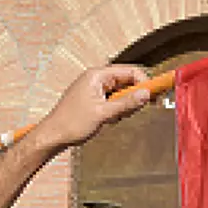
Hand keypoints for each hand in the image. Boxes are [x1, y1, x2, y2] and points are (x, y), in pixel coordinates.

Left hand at [31, 65, 151, 150]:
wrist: (52, 136)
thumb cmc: (71, 123)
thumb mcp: (103, 114)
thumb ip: (126, 103)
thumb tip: (145, 94)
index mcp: (97, 75)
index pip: (129, 72)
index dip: (144, 83)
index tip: (154, 96)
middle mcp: (95, 78)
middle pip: (126, 81)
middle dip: (133, 97)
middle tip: (134, 111)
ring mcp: (93, 89)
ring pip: (119, 93)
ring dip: (122, 106)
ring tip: (112, 119)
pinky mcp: (92, 99)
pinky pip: (111, 100)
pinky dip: (114, 110)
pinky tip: (107, 120)